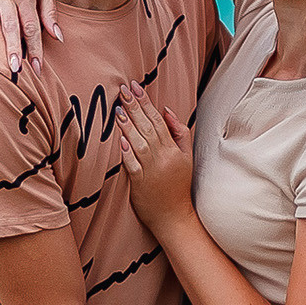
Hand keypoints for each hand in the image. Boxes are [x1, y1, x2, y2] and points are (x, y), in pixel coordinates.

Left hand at [117, 82, 193, 232]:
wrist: (175, 218)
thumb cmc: (179, 186)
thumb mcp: (187, 157)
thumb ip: (179, 133)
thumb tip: (166, 110)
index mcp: (174, 150)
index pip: (158, 121)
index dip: (146, 103)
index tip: (136, 86)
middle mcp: (163, 158)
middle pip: (148, 128)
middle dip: (135, 107)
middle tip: (123, 90)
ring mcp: (152, 171)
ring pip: (139, 143)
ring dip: (128, 125)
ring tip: (118, 109)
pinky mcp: (140, 184)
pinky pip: (133, 165)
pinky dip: (127, 153)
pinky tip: (120, 140)